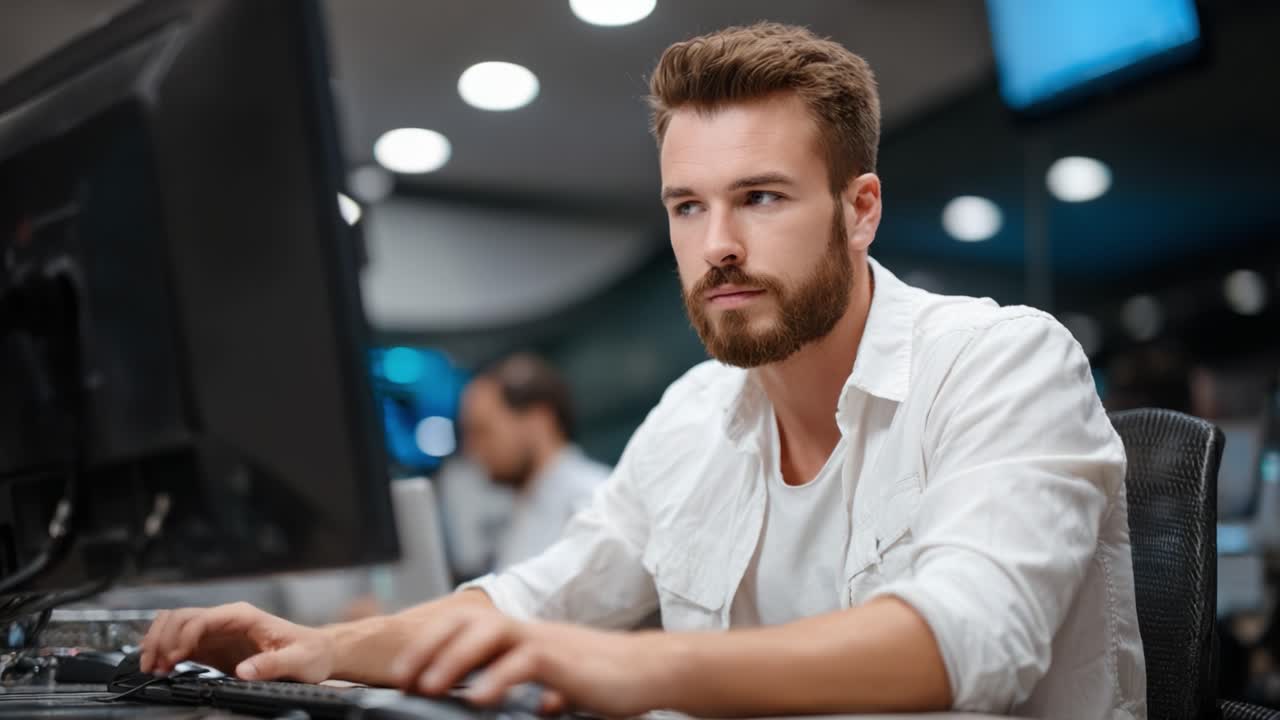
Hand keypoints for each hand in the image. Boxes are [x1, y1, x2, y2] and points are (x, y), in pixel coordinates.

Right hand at [140, 601, 334, 682]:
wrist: (316, 652)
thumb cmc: (309, 652)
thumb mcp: (297, 660)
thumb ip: (272, 665)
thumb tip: (244, 671)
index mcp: (244, 616)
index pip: (203, 618)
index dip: (184, 636)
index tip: (175, 659)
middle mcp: (227, 620)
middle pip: (181, 618)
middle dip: (162, 639)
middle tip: (154, 665)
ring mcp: (217, 632)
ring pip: (175, 625)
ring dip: (158, 642)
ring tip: (151, 666)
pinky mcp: (214, 647)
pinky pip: (181, 642)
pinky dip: (165, 652)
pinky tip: (162, 669)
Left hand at [389, 605, 676, 716]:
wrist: (648, 670)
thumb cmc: (605, 678)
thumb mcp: (560, 684)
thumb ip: (539, 689)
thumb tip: (536, 706)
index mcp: (519, 636)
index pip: (463, 627)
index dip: (430, 644)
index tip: (403, 673)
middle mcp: (526, 632)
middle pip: (465, 622)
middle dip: (427, 647)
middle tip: (401, 677)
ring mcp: (544, 641)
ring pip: (488, 633)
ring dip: (453, 659)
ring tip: (429, 686)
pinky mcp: (563, 659)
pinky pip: (524, 662)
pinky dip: (498, 679)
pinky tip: (480, 700)